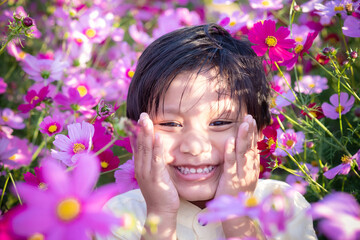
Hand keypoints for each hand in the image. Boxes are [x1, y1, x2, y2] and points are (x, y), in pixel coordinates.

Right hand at [130, 112, 179, 215]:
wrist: (160, 212)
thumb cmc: (158, 192)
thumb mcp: (152, 173)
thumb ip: (152, 160)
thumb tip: (154, 145)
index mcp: (139, 166)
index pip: (136, 146)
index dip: (136, 131)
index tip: (136, 118)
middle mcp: (140, 168)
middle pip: (139, 145)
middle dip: (141, 128)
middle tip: (143, 114)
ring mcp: (147, 173)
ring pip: (146, 150)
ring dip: (146, 134)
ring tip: (147, 121)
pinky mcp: (156, 178)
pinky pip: (157, 160)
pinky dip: (157, 148)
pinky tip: (159, 137)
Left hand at [215, 114, 263, 238]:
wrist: (237, 216)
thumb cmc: (237, 194)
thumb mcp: (244, 177)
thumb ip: (245, 163)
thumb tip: (249, 149)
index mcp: (252, 168)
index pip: (253, 147)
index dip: (253, 133)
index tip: (252, 120)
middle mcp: (249, 170)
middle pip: (250, 147)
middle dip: (250, 131)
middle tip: (250, 116)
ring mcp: (241, 175)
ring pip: (243, 153)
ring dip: (243, 137)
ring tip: (244, 123)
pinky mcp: (231, 181)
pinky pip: (230, 164)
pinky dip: (230, 151)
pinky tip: (229, 140)